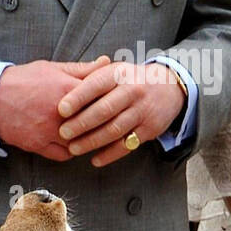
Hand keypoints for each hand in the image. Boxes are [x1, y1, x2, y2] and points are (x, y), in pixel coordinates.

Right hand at [0, 56, 110, 159]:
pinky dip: (70, 151)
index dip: (111, 101)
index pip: (101, 98)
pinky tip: (74, 144)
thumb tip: (107, 62)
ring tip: (93, 135)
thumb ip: (82, 68)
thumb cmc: (24, 80)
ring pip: (81, 142)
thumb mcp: (53, 68)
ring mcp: (49, 131)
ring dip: (88, 140)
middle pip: (94, 123)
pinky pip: (64, 155)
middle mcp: (59, 113)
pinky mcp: (38, 145)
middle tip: (112, 122)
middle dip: (104, 123)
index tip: (117, 102)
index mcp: (66, 89)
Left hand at [56, 61, 185, 167]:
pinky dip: (110, 154)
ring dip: (92, 141)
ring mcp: (142, 111)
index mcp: (119, 74)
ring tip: (74, 148)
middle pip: (105, 110)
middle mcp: (133, 91)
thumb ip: (91, 75)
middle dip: (82, 123)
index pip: (97, 85)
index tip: (61, 109)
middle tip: (63, 133)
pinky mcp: (150, 129)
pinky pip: (127, 145)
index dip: (78, 97)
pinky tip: (95, 159)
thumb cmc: (130, 80)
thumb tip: (62, 81)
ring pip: (115, 129)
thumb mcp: (115, 70)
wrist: (168, 87)